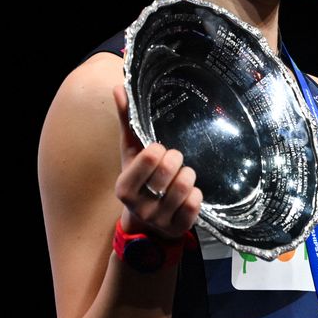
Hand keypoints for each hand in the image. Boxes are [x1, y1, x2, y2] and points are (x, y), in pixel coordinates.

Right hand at [112, 85, 202, 237]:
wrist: (148, 224)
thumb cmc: (141, 179)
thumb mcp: (132, 155)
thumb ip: (128, 123)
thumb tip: (120, 88)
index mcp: (124, 187)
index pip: (150, 156)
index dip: (160, 149)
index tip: (159, 151)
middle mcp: (140, 206)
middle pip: (170, 169)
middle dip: (177, 159)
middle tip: (175, 161)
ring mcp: (160, 220)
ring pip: (185, 186)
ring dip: (189, 174)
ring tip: (183, 175)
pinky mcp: (179, 229)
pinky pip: (197, 203)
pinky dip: (197, 193)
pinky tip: (189, 193)